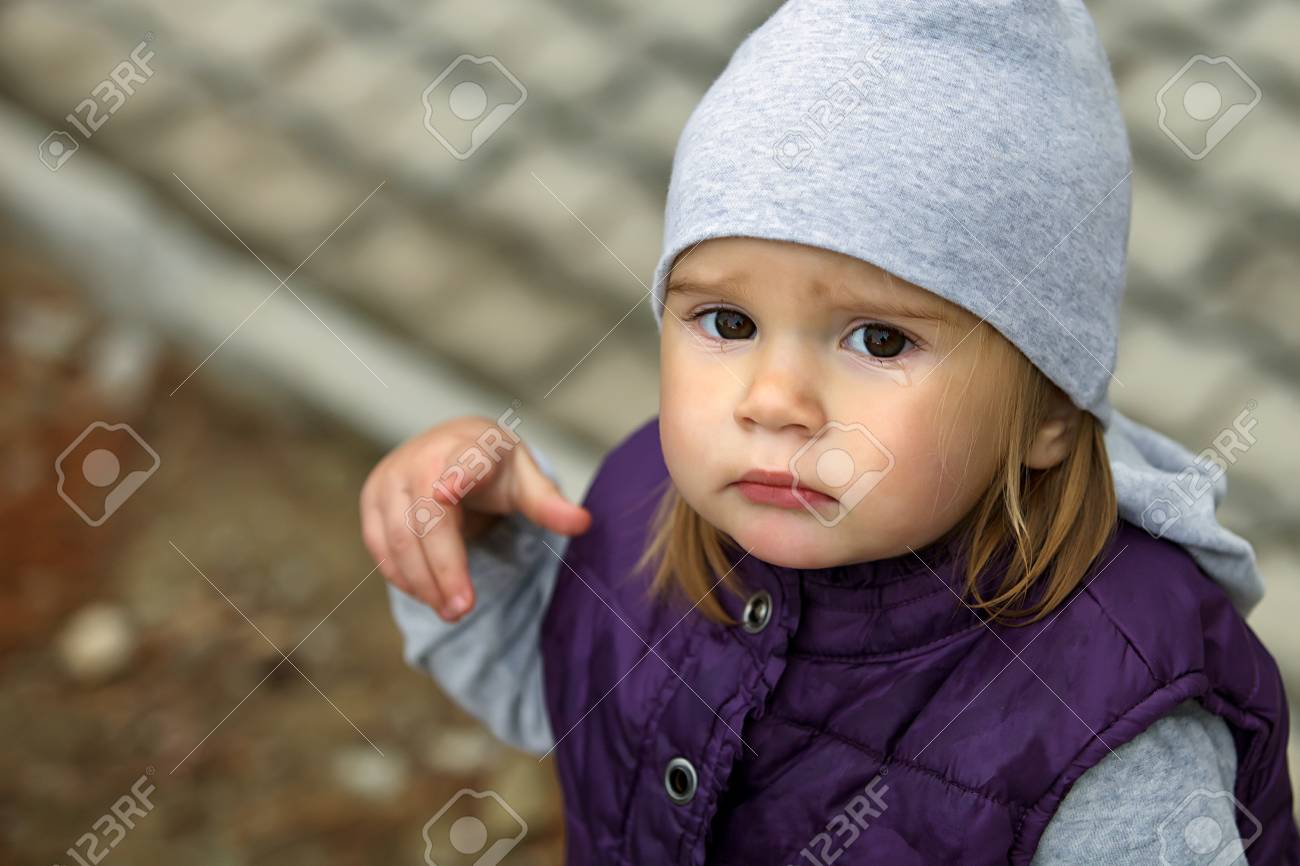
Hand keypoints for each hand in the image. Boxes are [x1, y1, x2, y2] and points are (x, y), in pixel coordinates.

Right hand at [359, 415, 590, 620]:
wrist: (448, 449)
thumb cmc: (492, 468)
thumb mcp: (525, 479)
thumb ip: (549, 503)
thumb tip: (583, 523)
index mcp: (469, 445)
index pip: (462, 460)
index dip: (456, 474)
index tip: (448, 491)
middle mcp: (422, 457)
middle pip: (427, 518)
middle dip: (444, 567)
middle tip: (463, 608)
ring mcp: (390, 478)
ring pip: (397, 538)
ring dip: (422, 581)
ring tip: (452, 611)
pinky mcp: (372, 500)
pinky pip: (379, 546)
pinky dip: (403, 576)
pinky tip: (429, 595)